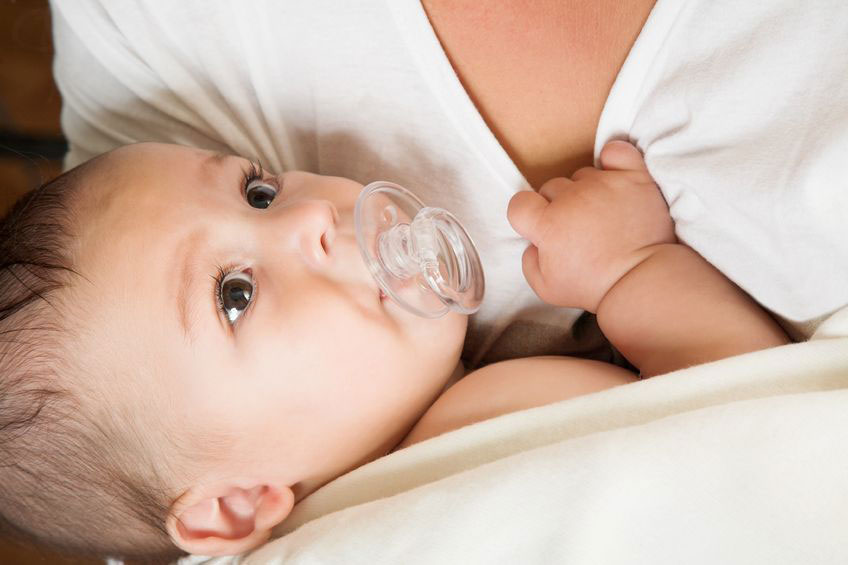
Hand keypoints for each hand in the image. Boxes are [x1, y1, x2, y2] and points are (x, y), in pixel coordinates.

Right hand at [507, 140, 675, 311]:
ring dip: (588, 190)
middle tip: (578, 228)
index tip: (542, 227)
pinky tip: (614, 176)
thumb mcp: (546, 288)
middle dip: (559, 205)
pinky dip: (613, 160)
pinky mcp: (634, 178)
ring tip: (603, 215)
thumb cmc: (596, 286)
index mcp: (548, 224)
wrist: (643, 280)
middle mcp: (573, 198)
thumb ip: (529, 261)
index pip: (520, 203)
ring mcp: (604, 185)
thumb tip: (533, 243)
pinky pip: (617, 152)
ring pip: (583, 175)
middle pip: (552, 187)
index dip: (528, 216)